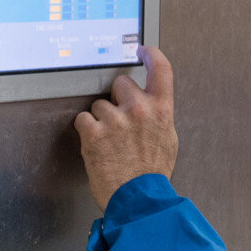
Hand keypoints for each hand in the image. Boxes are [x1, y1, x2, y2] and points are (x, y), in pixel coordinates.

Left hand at [74, 47, 178, 211]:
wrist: (138, 201)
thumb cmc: (152, 175)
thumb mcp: (167, 140)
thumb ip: (158, 116)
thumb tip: (150, 104)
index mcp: (161, 110)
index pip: (161, 69)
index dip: (151, 54)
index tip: (143, 49)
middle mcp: (139, 110)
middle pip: (120, 83)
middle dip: (117, 97)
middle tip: (119, 120)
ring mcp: (115, 120)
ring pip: (98, 104)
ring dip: (100, 119)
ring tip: (109, 143)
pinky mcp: (94, 132)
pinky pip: (83, 119)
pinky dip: (86, 131)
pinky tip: (96, 146)